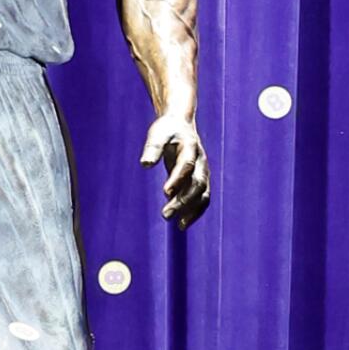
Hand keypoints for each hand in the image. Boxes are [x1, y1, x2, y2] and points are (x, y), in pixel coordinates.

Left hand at [140, 112, 211, 228]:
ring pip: (203, 193)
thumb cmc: (167, 129)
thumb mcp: (158, 133)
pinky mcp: (200, 179)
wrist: (181, 124)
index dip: (177, 179)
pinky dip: (195, 211)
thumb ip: (153, 147)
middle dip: (183, 200)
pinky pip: (202, 197)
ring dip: (192, 210)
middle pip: (197, 183)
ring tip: (179, 225)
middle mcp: (200, 161)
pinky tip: (182, 223)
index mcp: (190, 147)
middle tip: (165, 215)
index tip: (165, 192)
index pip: (186, 165)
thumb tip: (145, 164)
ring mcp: (203, 171)